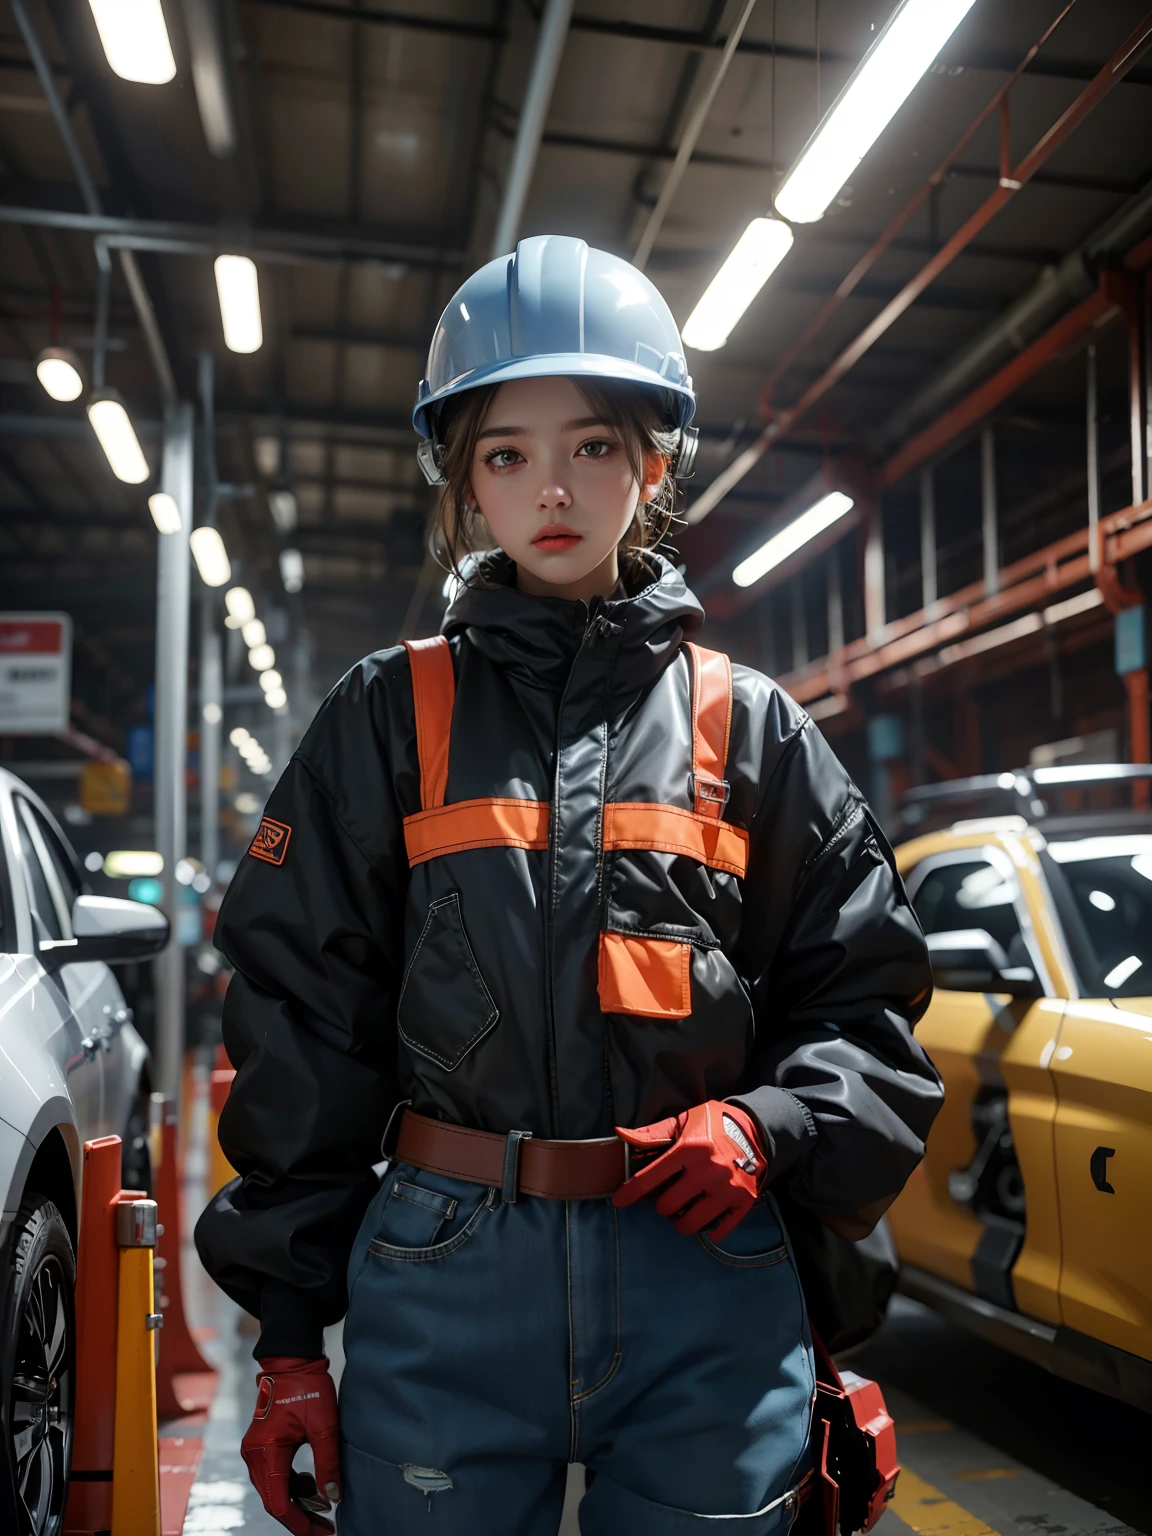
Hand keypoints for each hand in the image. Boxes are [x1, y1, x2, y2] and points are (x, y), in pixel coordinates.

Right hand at [241, 1356, 340, 1534]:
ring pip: (274, 1488)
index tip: (319, 1533)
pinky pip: (275, 1475)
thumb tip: (333, 1498)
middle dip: (300, 1516)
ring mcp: (256, 1450)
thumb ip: (328, 1463)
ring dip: (297, 1502)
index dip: (298, 1522)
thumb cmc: (309, 1387)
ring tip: (325, 1508)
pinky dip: (292, 1485)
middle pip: (274, 1498)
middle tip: (326, 1529)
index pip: (277, 1501)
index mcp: (266, 1450)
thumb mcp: (324, 1425)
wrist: (293, 1361)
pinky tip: (312, 1487)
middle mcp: (254, 1454)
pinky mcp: (263, 1446)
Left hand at [613, 1100, 765, 1241]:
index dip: (631, 1192)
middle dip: (662, 1204)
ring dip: (681, 1220)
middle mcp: (709, 1171)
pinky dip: (708, 1228)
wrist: (755, 1128)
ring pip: (691, 1224)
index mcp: (690, 1149)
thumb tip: (621, 1135)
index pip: (651, 1178)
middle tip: (667, 1197)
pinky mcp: (744, 1201)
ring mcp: (728, 1189)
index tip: (620, 1201)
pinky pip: (719, 1230)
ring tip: (683, 1209)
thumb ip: (653, 1133)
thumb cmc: (713, 1123)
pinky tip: (704, 1215)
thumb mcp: (683, 1121)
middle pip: (669, 1206)